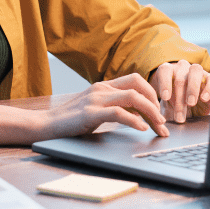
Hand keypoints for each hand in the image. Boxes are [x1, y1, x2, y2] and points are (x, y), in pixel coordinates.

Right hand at [43, 74, 169, 138]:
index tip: (159, 110)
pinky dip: (134, 120)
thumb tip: (139, 114)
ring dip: (151, 112)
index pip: (136, 80)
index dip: (152, 93)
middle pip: (138, 87)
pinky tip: (141, 128)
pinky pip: (118, 113)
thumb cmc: (71, 120)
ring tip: (158, 126)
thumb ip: (114, 106)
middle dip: (156, 104)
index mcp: (104, 85)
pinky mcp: (90, 113)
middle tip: (164, 122)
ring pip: (133, 98)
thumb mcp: (95, 108)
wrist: (45, 125)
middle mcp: (101, 88)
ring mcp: (95, 99)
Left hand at [149, 60, 209, 123]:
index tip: (165, 98)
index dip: (165, 83)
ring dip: (192, 88)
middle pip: (180, 77)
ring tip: (191, 103)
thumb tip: (158, 122)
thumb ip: (161, 112)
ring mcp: (198, 71)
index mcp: (169, 72)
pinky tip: (204, 98)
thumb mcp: (167, 108)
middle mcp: (183, 68)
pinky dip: (209, 87)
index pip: (165, 71)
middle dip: (179, 97)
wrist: (191, 107)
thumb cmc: (175, 104)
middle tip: (179, 114)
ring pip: (196, 70)